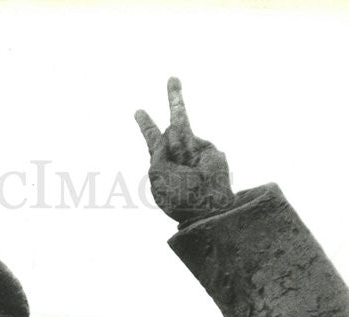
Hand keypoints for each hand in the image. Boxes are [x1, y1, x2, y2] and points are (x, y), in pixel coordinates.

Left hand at [135, 78, 233, 223]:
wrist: (204, 205)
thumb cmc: (177, 195)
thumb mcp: (157, 173)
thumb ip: (159, 150)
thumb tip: (172, 129)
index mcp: (161, 164)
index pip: (153, 141)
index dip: (147, 126)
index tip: (139, 111)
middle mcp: (177, 154)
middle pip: (172, 125)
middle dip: (174, 101)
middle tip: (173, 79)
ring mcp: (194, 151)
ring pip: (181, 122)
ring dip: (175, 105)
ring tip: (175, 112)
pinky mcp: (209, 151)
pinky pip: (190, 139)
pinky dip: (184, 147)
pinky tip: (188, 163)